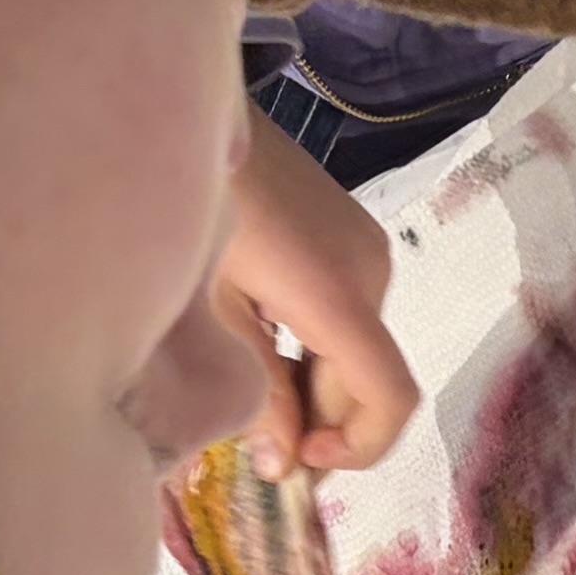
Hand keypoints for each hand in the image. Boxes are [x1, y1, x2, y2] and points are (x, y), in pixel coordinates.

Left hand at [216, 117, 414, 474]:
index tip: (298, 463)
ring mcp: (366, 247)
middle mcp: (371, 272)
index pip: (391, 398)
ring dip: (315, 385)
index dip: (359, 450)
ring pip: (358, 349)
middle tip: (255, 443)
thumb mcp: (210, 311)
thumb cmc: (191, 207)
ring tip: (245, 382)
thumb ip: (255, 390)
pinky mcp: (351, 233)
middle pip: (371, 380)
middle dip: (324, 424)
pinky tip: (258, 338)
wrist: (184, 110)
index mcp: (338, 295)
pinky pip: (348, 314)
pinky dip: (315, 347)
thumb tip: (283, 464)